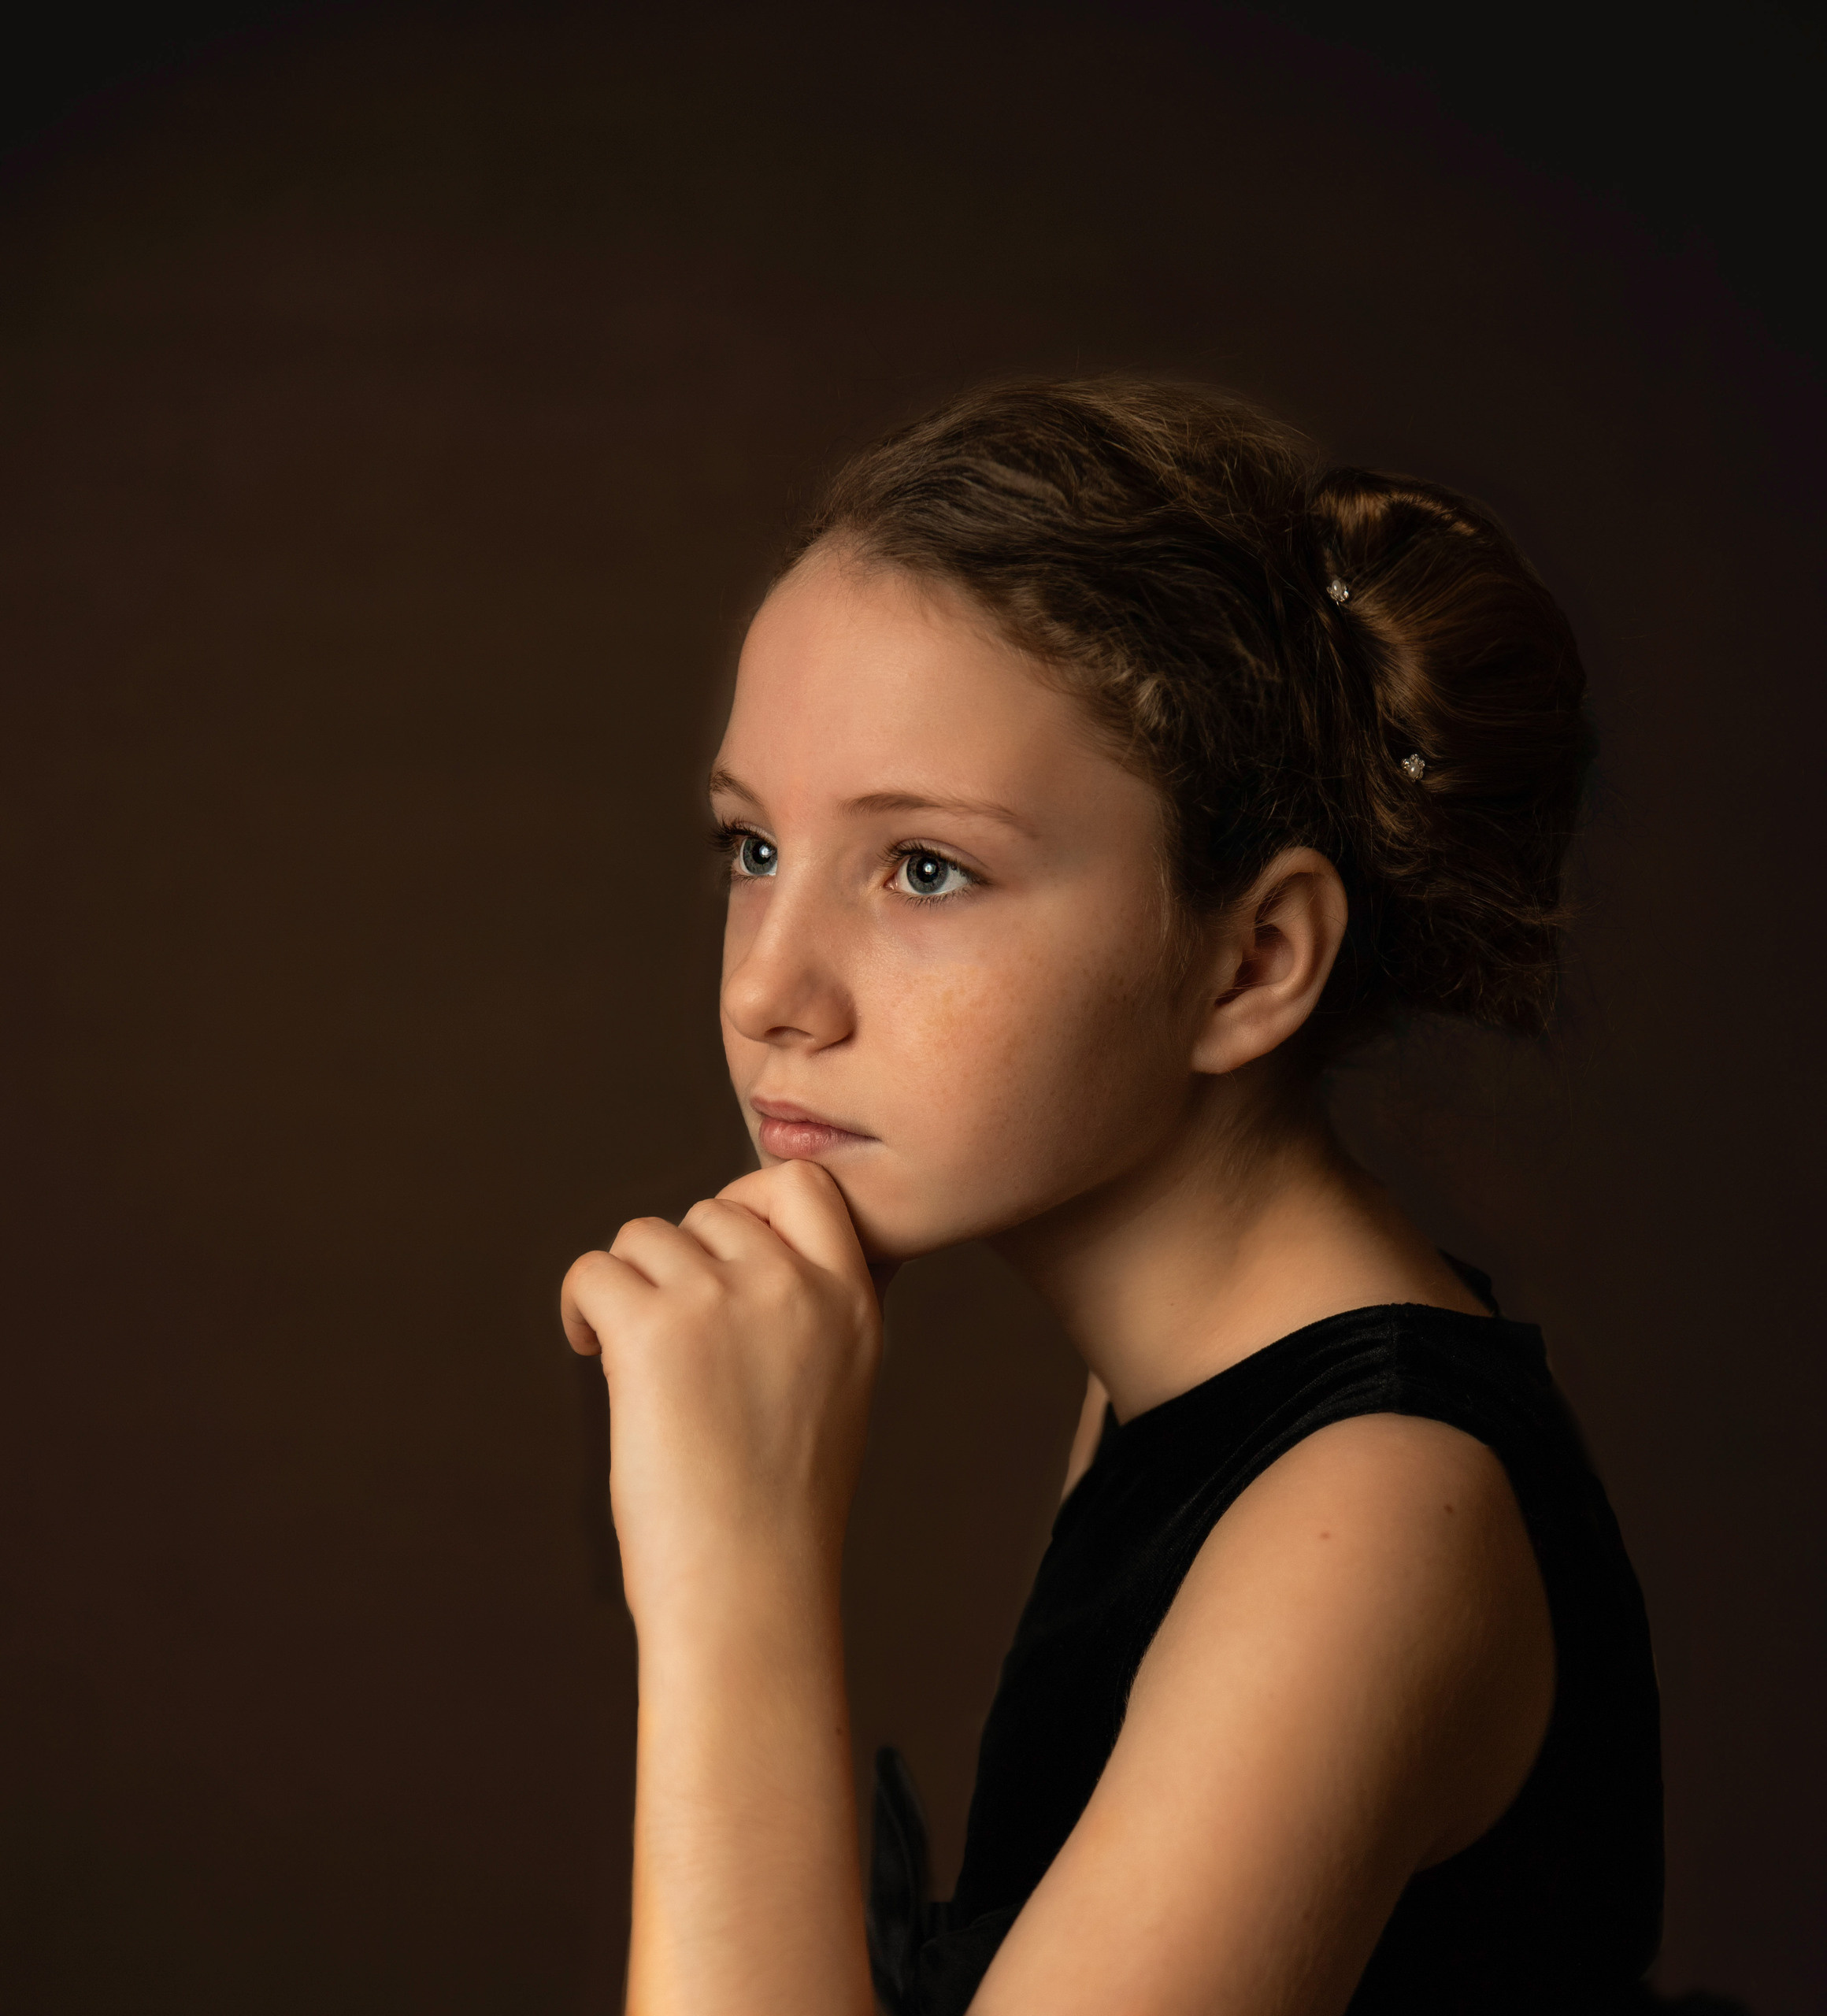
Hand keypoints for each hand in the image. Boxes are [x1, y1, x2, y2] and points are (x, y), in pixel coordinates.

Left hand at [561, 1159, 882, 1630]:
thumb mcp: (837, 1390)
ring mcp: (723, 1300)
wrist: (749, 1589)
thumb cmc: (780, 1512)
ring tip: (628, 1358)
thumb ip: (808, 1315)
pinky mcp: (653, 1329)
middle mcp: (794, 1287)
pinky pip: (593, 1271)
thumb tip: (740, 1251)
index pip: (804, 1186)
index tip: (718, 1254)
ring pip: (644, 1237)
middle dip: (678, 1263)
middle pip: (710, 1211)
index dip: (750, 1201)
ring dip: (627, 1287)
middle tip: (667, 1335)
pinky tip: (588, 1353)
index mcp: (852, 1302)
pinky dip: (580, 1307)